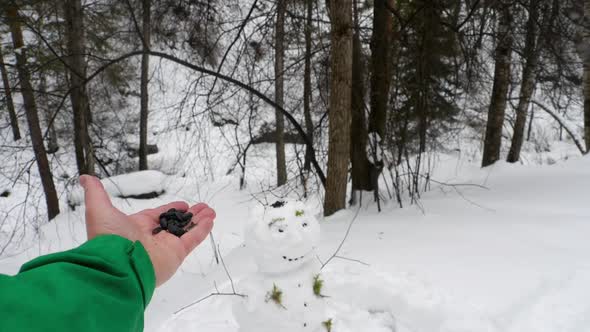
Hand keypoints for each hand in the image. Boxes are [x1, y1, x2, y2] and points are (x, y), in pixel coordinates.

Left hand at [80, 175, 214, 285]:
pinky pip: (192, 239)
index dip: (170, 210)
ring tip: (211, 211)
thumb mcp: (99, 209)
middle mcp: (152, 238)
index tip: (182, 204)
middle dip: (189, 215)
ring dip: (199, 220)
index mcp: (136, 228)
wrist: (117, 265)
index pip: (157, 216)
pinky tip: (210, 220)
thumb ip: (96, 192)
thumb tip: (85, 177)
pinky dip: (202, 230)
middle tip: (201, 207)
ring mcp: (165, 247)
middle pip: (175, 224)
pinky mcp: (176, 254)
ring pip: (186, 230)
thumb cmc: (108, 239)